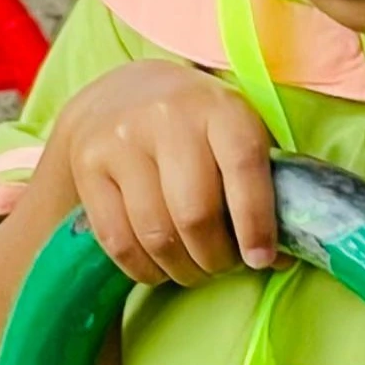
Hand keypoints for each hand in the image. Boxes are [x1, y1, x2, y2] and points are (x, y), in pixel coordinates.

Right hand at [49, 60, 277, 287]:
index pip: (243, 167)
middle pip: (195, 213)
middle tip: (225, 267)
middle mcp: (169, 119)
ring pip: (155, 232)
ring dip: (181, 268)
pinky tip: (159, 268)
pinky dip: (143, 268)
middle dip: (216, 257)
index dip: (255, 222)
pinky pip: (117, 239)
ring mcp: (123, 142)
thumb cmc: (197, 123)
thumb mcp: (235, 130)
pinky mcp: (88, 167)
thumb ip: (260, 182)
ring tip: (195, 270)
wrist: (122, 94)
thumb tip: (275, 256)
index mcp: (220, 107)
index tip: (262, 260)